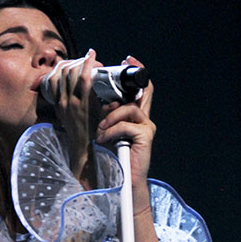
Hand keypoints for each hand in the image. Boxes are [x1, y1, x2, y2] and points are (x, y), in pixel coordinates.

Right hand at [42, 49, 102, 178]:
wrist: (83, 148)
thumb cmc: (78, 131)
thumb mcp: (64, 116)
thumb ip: (63, 101)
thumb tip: (66, 87)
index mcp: (57, 103)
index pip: (53, 77)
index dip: (63, 65)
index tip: (73, 63)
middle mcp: (62, 101)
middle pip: (63, 71)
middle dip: (75, 61)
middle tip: (89, 60)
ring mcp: (72, 102)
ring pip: (72, 73)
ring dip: (83, 63)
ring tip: (94, 62)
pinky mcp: (83, 104)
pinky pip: (83, 80)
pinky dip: (88, 66)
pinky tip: (94, 60)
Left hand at [95, 55, 155, 210]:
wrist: (124, 183)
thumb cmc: (113, 159)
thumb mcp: (108, 132)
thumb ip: (106, 116)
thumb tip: (94, 96)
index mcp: (135, 116)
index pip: (141, 88)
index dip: (137, 71)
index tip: (128, 58)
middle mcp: (144, 118)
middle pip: (143, 91)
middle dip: (127, 83)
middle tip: (112, 80)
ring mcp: (147, 127)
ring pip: (128, 108)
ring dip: (110, 117)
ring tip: (100, 130)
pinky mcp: (145, 136)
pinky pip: (126, 125)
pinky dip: (111, 131)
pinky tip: (104, 140)